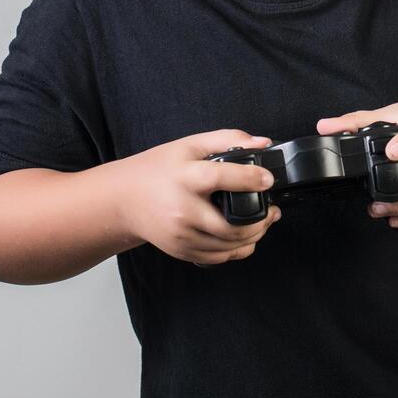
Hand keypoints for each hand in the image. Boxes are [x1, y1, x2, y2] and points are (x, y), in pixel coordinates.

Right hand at [117, 129, 281, 266]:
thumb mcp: (190, 145)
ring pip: (228, 245)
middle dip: (261, 220)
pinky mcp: (182, 250)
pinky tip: (246, 236)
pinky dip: (238, 250)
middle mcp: (182, 210)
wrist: (124, 199)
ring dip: (255, 236)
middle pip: (230, 224)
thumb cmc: (158, 169)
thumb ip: (228, 139)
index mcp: (185, 178)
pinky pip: (218, 257)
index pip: (220, 178)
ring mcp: (181, 235)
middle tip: (273, 209)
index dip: (249, 179)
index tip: (268, 180)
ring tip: (265, 221)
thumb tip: (263, 143)